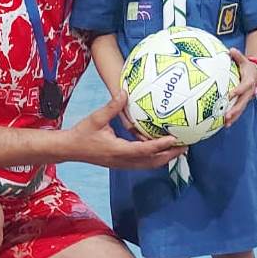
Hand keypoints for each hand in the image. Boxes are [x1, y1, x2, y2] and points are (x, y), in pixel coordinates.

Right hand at [67, 92, 185, 168]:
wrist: (70, 149)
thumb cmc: (82, 133)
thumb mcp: (96, 118)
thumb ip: (112, 106)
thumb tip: (124, 92)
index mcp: (118, 150)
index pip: (144, 150)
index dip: (160, 145)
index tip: (174, 139)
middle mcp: (123, 160)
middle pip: (152, 162)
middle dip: (170, 155)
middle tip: (186, 145)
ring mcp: (122, 164)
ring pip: (149, 165)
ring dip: (165, 158)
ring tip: (179, 148)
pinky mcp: (122, 163)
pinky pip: (143, 163)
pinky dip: (155, 158)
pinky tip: (162, 149)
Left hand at [224, 49, 256, 125]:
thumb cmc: (249, 67)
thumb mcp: (245, 61)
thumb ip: (238, 57)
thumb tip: (231, 50)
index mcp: (250, 80)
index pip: (244, 86)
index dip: (238, 91)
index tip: (230, 95)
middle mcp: (250, 91)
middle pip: (242, 101)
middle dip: (235, 109)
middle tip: (227, 116)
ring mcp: (248, 97)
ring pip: (241, 108)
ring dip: (234, 116)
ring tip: (225, 124)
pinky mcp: (244, 101)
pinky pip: (239, 110)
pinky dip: (234, 117)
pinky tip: (225, 124)